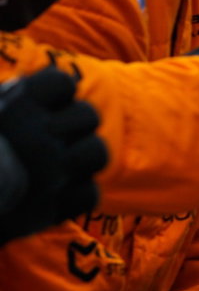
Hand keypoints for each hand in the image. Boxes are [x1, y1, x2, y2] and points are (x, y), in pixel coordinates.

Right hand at [0, 68, 106, 243]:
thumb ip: (5, 101)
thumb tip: (16, 92)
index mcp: (18, 103)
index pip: (62, 82)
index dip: (56, 93)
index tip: (43, 106)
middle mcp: (42, 133)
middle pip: (88, 116)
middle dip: (73, 126)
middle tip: (51, 139)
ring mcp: (54, 171)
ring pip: (98, 152)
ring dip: (81, 158)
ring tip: (58, 166)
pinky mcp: (54, 207)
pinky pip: (89, 193)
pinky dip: (75, 196)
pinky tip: (54, 196)